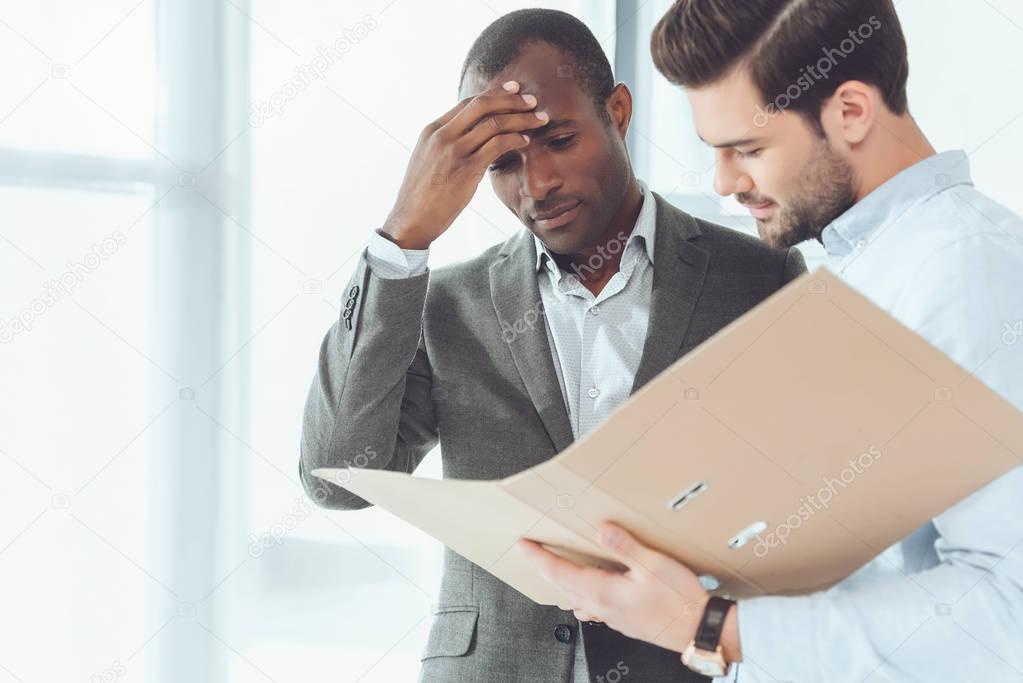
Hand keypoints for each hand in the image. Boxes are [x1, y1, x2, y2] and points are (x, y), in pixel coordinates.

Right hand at [382, 81, 548, 248]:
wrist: (411, 220)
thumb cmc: (422, 195)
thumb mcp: (428, 159)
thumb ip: (447, 143)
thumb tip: (471, 136)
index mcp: (433, 129)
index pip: (468, 102)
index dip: (495, 94)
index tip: (514, 90)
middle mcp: (442, 135)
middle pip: (482, 105)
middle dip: (511, 99)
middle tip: (532, 100)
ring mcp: (454, 151)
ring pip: (494, 123)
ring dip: (521, 119)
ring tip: (539, 119)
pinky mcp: (466, 169)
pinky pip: (497, 145)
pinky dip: (515, 139)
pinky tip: (525, 141)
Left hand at [517, 522, 740, 660]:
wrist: (699, 631)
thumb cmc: (680, 602)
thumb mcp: (653, 565)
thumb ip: (625, 546)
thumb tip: (602, 529)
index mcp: (602, 592)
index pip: (559, 573)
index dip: (538, 557)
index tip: (522, 546)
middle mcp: (602, 607)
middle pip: (562, 586)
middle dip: (544, 568)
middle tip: (531, 553)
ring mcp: (612, 617)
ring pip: (576, 598)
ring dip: (562, 583)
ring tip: (556, 568)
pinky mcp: (624, 620)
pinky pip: (593, 606)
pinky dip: (583, 594)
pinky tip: (591, 590)